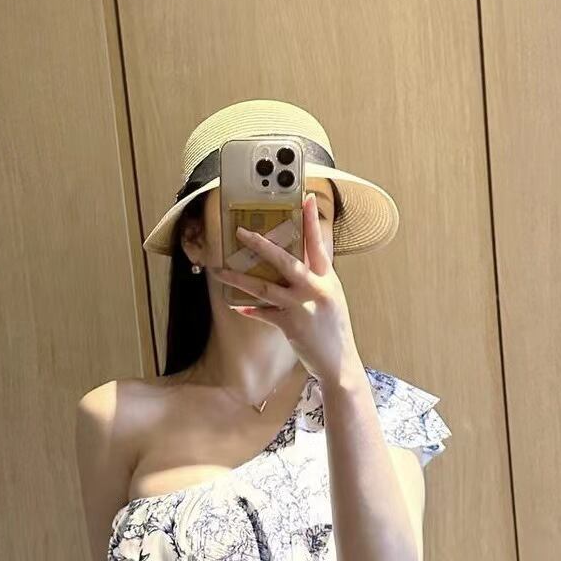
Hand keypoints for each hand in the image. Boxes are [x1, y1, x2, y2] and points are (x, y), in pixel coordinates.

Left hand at [208, 192, 357, 382]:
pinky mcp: (290, 325)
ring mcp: (302, 306)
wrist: (339, 362)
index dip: (311, 221)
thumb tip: (296, 264)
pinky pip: (263, 314)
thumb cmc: (333, 329)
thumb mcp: (330, 298)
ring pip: (264, 287)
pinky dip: (250, 309)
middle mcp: (316, 289)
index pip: (319, 244)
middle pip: (285, 260)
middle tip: (242, 233)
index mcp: (328, 279)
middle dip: (261, 245)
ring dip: (240, 279)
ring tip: (221, 271)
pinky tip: (236, 305)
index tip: (304, 198)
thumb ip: (315, 279)